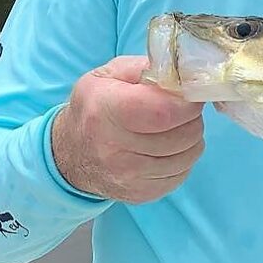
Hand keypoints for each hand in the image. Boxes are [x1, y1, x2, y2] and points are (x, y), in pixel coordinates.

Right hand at [51, 55, 205, 203]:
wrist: (70, 153)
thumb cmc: (94, 107)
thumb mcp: (109, 75)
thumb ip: (147, 68)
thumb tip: (183, 74)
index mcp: (105, 111)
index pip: (164, 112)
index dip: (186, 102)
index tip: (188, 94)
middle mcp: (114, 150)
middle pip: (183, 134)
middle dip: (192, 117)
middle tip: (181, 109)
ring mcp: (128, 177)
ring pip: (188, 155)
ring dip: (190, 138)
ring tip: (173, 127)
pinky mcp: (141, 194)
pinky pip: (183, 173)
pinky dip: (183, 158)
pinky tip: (167, 148)